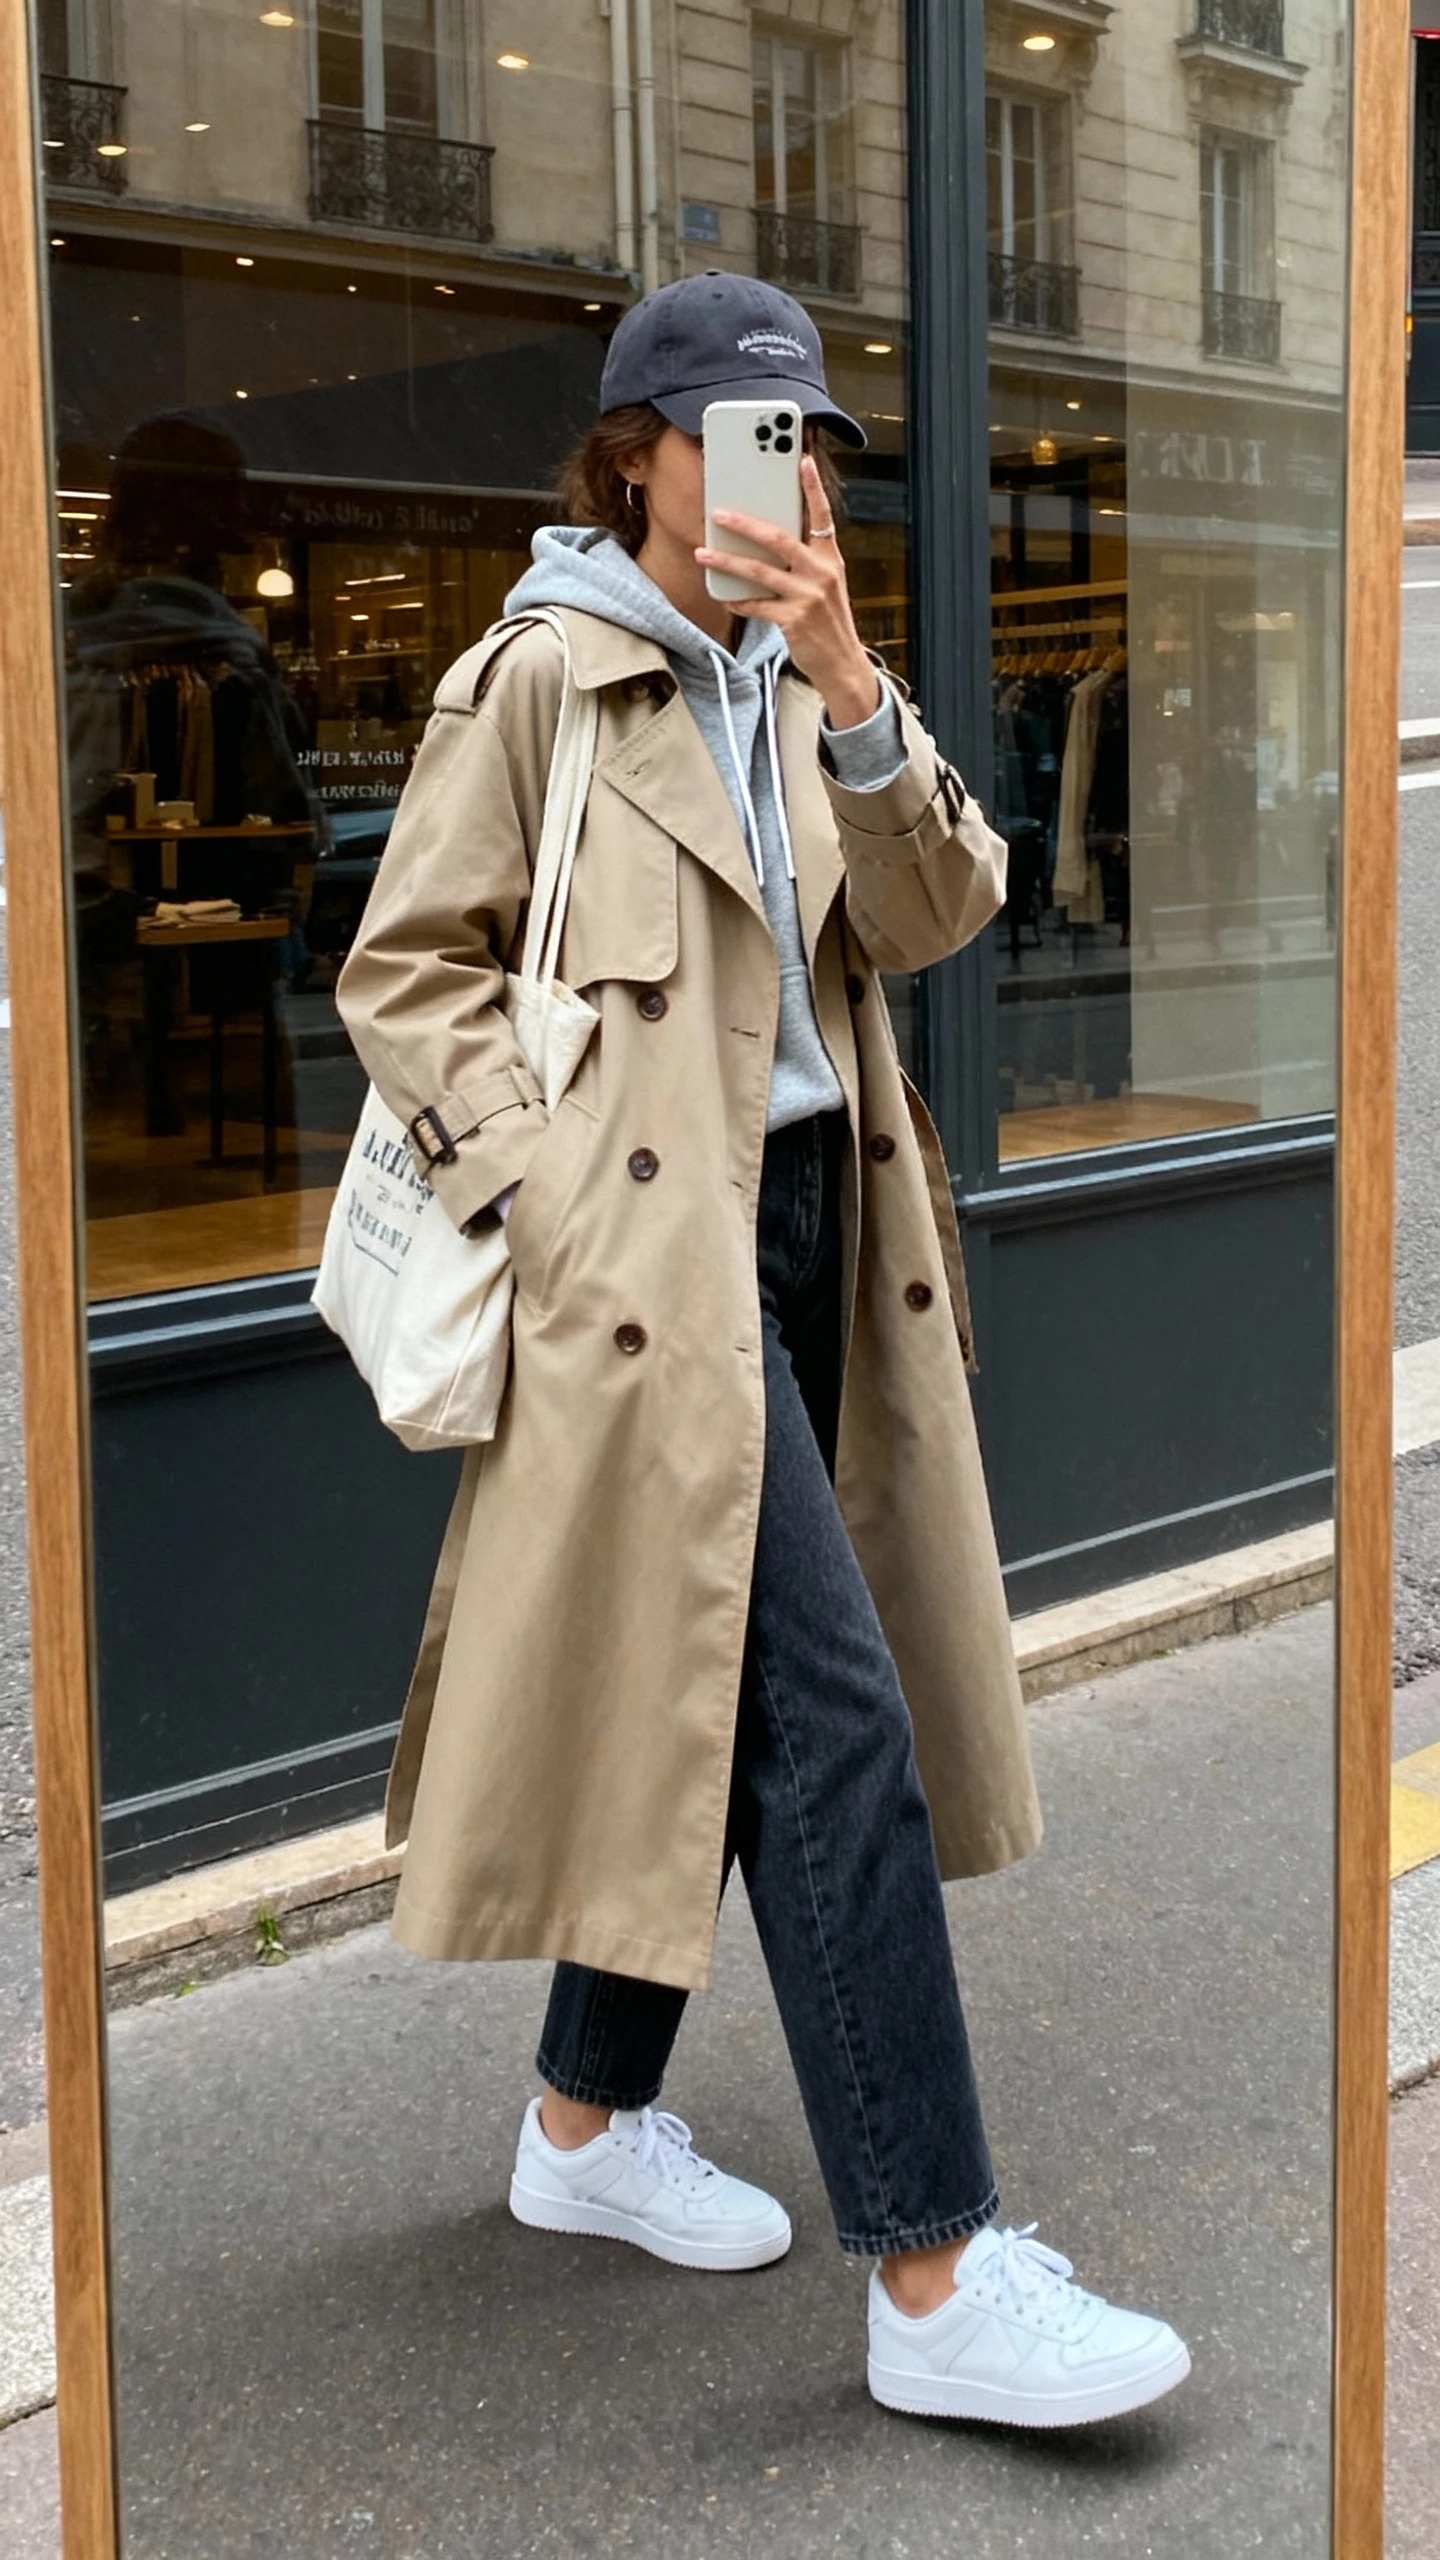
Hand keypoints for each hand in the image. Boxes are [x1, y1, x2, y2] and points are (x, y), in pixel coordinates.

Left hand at [696, 454, 881, 730]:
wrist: (842, 664)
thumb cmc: (828, 623)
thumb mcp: (825, 586)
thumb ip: (804, 563)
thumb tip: (766, 544)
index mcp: (831, 559)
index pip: (823, 515)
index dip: (812, 487)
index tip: (801, 459)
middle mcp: (822, 573)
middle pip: (779, 538)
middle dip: (745, 523)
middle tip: (719, 511)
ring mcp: (808, 597)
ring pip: (759, 571)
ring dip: (726, 561)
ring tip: (702, 552)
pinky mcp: (793, 621)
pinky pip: (757, 606)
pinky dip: (738, 600)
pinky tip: (723, 595)